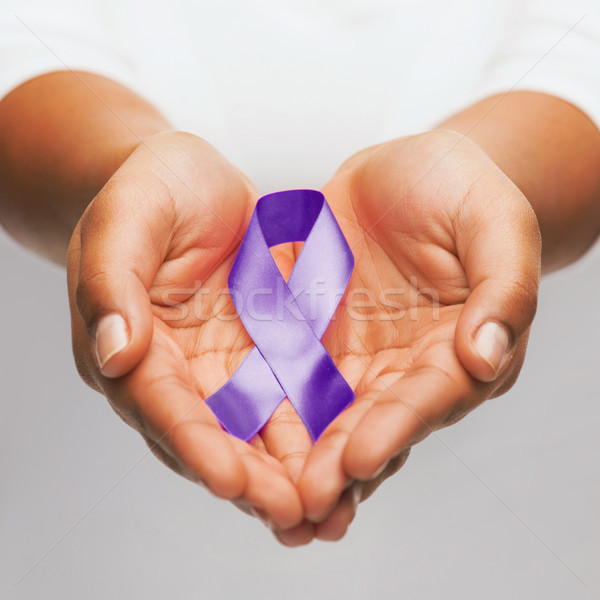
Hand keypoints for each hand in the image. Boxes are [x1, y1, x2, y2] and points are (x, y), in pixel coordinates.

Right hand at [67, 131, 306, 529]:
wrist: (193, 181)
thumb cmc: (150, 189)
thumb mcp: (127, 217)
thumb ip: (113, 281)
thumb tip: (114, 353)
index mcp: (134, 345)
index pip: (160, 403)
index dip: (192, 442)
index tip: (228, 478)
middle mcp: (179, 369)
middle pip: (212, 433)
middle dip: (250, 477)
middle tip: (292, 513)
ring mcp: (225, 364)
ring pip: (256, 427)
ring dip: (288, 469)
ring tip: (327, 506)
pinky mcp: (266, 350)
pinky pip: (292, 394)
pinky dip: (315, 428)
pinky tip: (348, 454)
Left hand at [294, 129, 540, 539]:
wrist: (407, 170)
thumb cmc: (461, 189)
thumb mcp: (494, 223)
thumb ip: (503, 289)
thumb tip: (487, 355)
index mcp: (456, 350)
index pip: (428, 398)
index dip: (396, 428)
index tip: (360, 458)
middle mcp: (403, 366)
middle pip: (371, 423)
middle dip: (337, 465)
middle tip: (302, 505)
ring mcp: (354, 354)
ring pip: (323, 415)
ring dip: (297, 458)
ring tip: (267, 499)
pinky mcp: (312, 335)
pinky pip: (285, 374)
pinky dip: (266, 408)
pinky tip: (236, 437)